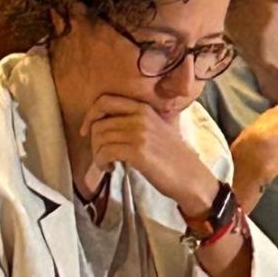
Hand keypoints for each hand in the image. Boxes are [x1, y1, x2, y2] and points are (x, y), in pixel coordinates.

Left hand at [80, 94, 217, 212]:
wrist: (190, 176)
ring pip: (100, 139)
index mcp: (144, 108)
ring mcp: (140, 133)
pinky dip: (102, 163)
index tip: (87, 130)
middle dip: (93, 142)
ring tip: (107, 164)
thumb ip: (135, 121)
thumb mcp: (156, 129)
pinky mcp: (138, 152)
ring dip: (97, 155)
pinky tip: (111, 168)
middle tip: (101, 155)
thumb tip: (104, 124)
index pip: (105, 100)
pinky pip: (105, 153)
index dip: (90, 114)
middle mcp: (141, 117)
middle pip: (99, 122)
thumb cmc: (172, 156)